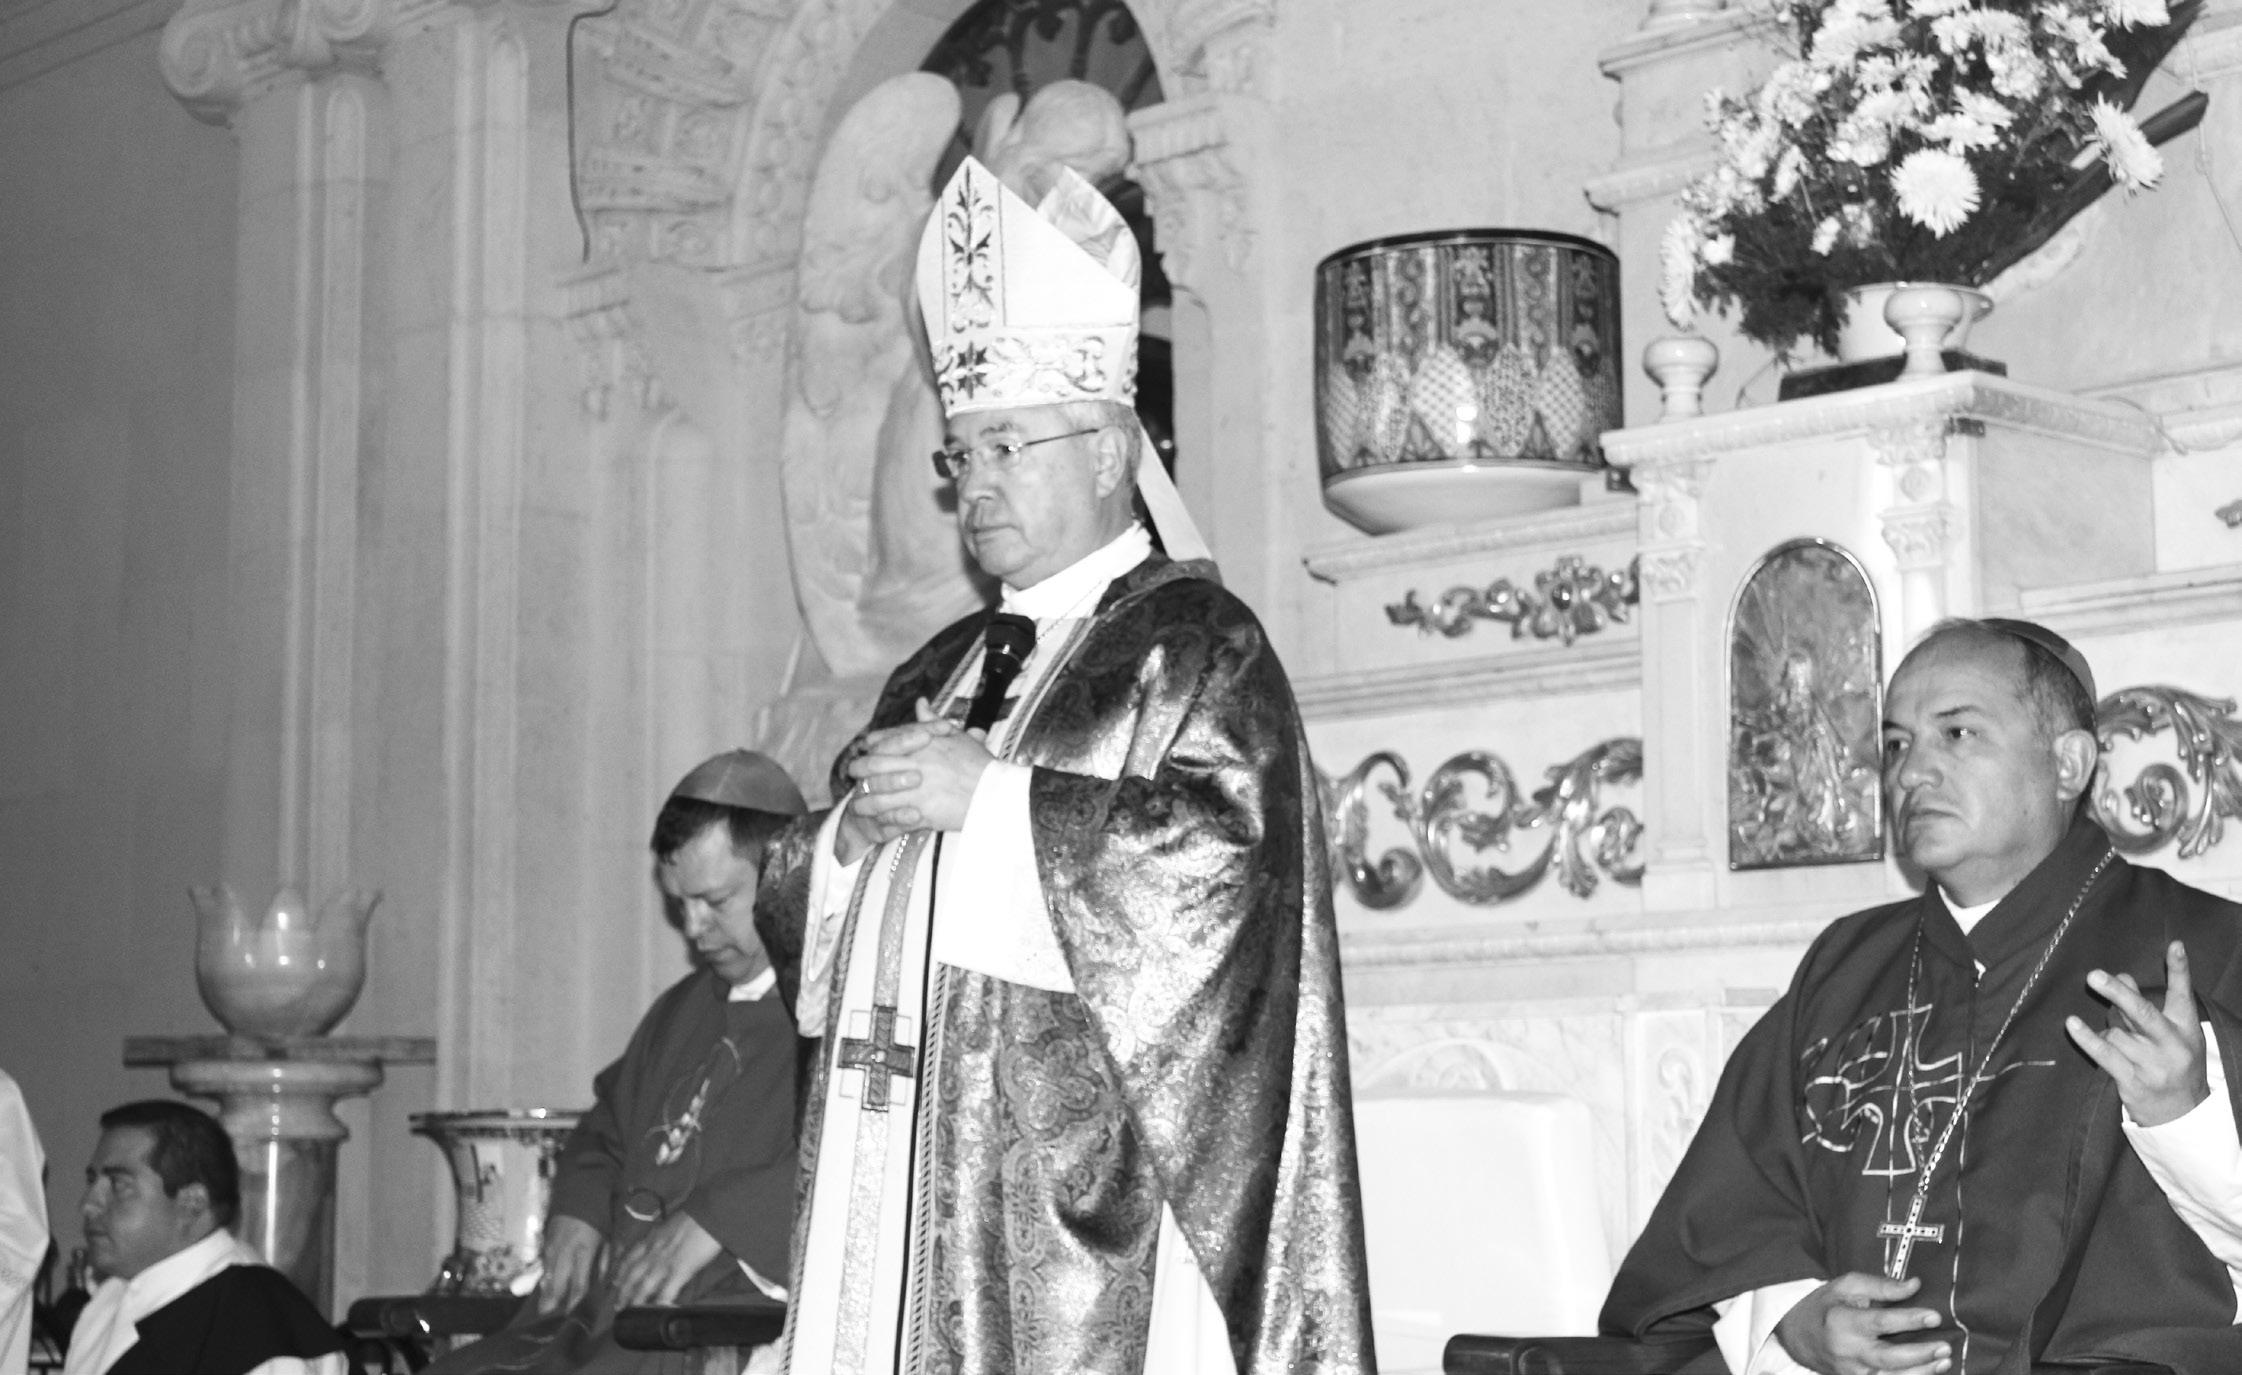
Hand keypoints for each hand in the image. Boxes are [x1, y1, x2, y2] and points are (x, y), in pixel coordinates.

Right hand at [534, 1214, 605, 1315]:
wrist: (579, 1193)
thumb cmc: (598, 1218)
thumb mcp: (607, 1239)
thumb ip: (602, 1262)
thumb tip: (599, 1282)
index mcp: (584, 1252)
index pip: (579, 1283)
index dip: (574, 1301)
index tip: (572, 1314)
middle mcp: (565, 1253)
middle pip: (556, 1284)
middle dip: (552, 1302)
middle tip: (548, 1318)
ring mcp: (553, 1249)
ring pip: (546, 1276)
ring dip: (545, 1293)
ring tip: (542, 1309)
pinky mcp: (546, 1243)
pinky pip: (543, 1265)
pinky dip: (542, 1278)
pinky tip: (541, 1288)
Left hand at [606, 1212, 723, 1307]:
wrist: (708, 1212)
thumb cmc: (694, 1215)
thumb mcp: (671, 1223)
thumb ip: (664, 1234)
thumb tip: (665, 1241)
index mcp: (652, 1239)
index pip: (630, 1257)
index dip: (621, 1271)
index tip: (614, 1281)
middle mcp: (653, 1252)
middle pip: (632, 1275)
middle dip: (623, 1291)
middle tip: (617, 1305)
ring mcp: (664, 1263)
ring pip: (643, 1286)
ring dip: (634, 1301)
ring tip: (629, 1313)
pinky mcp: (679, 1271)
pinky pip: (666, 1292)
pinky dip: (660, 1304)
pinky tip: (657, 1314)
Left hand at [843, 699, 991, 835]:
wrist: (996, 794)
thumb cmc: (979, 765)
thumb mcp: (956, 737)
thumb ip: (932, 721)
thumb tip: (921, 702)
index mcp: (922, 744)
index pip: (885, 740)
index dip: (872, 745)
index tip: (866, 748)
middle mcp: (915, 764)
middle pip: (873, 766)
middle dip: (859, 770)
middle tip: (852, 774)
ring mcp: (916, 790)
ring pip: (878, 794)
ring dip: (864, 800)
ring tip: (857, 804)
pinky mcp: (921, 813)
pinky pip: (893, 817)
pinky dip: (881, 820)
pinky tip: (876, 822)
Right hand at [1773, 1273, 1950, 1374]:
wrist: (1796, 1335)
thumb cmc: (1825, 1306)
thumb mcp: (1846, 1286)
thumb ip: (1880, 1286)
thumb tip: (1914, 1286)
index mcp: (1842, 1321)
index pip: (1880, 1322)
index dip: (1909, 1320)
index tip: (1934, 1316)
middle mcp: (1847, 1350)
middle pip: (1888, 1358)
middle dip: (1920, 1354)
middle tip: (1944, 1347)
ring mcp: (1851, 1372)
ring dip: (1920, 1372)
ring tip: (1943, 1362)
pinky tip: (1927, 1373)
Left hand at [2067, 940, 2209, 1127]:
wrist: (2182, 1113)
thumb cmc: (2173, 1063)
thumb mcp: (2172, 1034)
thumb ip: (2146, 1004)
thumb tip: (2121, 975)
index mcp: (2187, 1029)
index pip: (2184, 994)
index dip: (2180, 969)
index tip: (2174, 945)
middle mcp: (2172, 1045)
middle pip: (2143, 1014)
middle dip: (2120, 994)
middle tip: (2095, 975)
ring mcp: (2152, 1065)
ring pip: (2117, 1032)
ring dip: (2108, 1029)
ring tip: (2121, 1040)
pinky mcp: (2133, 1081)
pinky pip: (2105, 1054)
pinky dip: (2087, 1038)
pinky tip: (2072, 1024)